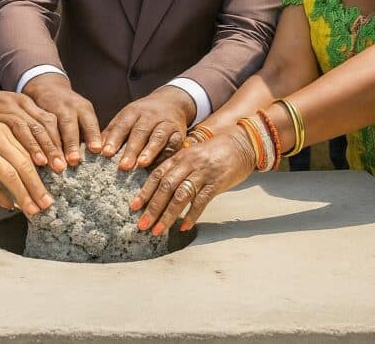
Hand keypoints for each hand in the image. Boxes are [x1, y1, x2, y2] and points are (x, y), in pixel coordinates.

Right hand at [0, 110, 53, 215]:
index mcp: (4, 130)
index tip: (51, 187)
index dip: (42, 173)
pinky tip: (7, 205)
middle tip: (47, 204)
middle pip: (24, 165)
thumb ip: (3, 150)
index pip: (29, 153)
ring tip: (32, 210)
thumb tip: (21, 175)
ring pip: (10, 175)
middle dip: (37, 187)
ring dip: (23, 194)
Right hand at [23, 73, 102, 168]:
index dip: (93, 135)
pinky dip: (38, 141)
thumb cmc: (71, 111)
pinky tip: (39, 155)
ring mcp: (50, 108)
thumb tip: (98, 156)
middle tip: (74, 160)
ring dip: (53, 146)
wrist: (48, 88)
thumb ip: (88, 135)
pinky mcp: (36, 111)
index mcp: (84, 109)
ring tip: (56, 163)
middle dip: (72, 143)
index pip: (90, 123)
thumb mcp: (82, 117)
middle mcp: (69, 107)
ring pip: (51, 126)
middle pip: (69, 124)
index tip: (96, 149)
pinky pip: (37, 126)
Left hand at [101, 86, 194, 170]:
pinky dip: (166, 154)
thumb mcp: (127, 117)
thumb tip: (94, 149)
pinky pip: (173, 143)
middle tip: (122, 166)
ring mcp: (165, 123)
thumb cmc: (143, 115)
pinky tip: (159, 165)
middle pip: (139, 132)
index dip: (114, 139)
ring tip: (141, 164)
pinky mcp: (178, 132)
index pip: (122, 125)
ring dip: (149, 151)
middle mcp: (149, 115)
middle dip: (131, 149)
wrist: (172, 101)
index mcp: (132, 112)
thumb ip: (113, 132)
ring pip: (157, 136)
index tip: (105, 153)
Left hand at [130, 124, 255, 234]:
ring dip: (168, 215)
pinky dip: (192, 215)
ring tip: (158, 230)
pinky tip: (184, 227)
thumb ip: (176, 168)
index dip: (144, 192)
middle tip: (142, 225)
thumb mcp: (191, 155)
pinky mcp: (217, 183)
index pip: (157, 175)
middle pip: (165, 187)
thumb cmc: (212, 152)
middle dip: (152, 208)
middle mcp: (188, 164)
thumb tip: (157, 187)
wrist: (240, 143)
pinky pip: (201, 201)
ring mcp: (202, 173)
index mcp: (179, 157)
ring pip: (180, 196)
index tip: (134, 207)